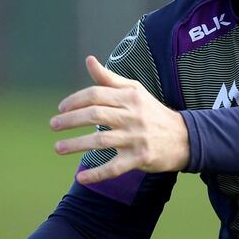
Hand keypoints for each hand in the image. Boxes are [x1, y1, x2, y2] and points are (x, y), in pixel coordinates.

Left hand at [51, 56, 188, 183]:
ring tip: (58, 148)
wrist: (184, 137)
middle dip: (70, 120)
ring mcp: (136, 137)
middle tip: (53, 125)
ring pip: (100, 140)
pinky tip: (81, 177)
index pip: (96, 94)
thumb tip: (89, 60)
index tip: (61, 109)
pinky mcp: (140, 158)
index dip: (75, 101)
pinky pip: (114, 167)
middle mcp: (133, 115)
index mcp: (130, 96)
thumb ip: (109, 78)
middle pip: (95, 115)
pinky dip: (97, 173)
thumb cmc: (153, 112)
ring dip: (76, 144)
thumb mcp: (134, 91)